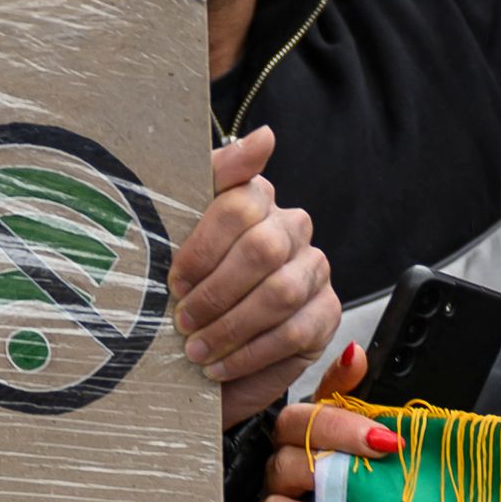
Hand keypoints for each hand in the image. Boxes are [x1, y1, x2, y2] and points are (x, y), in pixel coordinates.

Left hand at [175, 126, 336, 427]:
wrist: (202, 361)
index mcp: (256, 200)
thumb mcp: (178, 236)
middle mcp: (291, 228)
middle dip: (216, 291)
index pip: (242, 203)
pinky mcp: (326, 314)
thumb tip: (265, 137)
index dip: (203, 247)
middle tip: (183, 319)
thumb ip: (214, 178)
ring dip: (231, 326)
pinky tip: (221, 364)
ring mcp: (314, 270)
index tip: (174, 280)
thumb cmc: (188, 295)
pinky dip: (251, 353)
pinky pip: (295, 332)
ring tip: (197, 348)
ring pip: (280, 292)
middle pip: (263, 248)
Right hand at [251, 344, 402, 501]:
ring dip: (327, 472)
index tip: (357, 361)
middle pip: (296, 422)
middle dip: (338, 426)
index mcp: (321, 442)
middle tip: (382, 442)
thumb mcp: (379, 487)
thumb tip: (391, 393)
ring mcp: (276, 493)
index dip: (337, 376)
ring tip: (362, 487)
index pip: (323, 396)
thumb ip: (382, 440)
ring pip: (286, 463)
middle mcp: (293, 460)